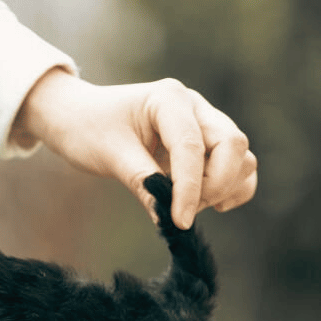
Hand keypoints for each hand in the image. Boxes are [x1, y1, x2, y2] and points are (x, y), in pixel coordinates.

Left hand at [12, 69, 257, 228]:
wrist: (79, 116)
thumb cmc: (88, 128)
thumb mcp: (110, 155)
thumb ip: (142, 182)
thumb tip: (168, 218)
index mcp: (168, 99)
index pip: (191, 146)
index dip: (189, 188)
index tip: (180, 222)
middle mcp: (194, 106)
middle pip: (232, 145)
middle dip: (214, 185)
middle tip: (182, 210)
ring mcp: (205, 123)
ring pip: (241, 156)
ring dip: (224, 188)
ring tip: (188, 205)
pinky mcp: (208, 144)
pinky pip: (238, 166)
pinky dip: (232, 188)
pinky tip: (208, 204)